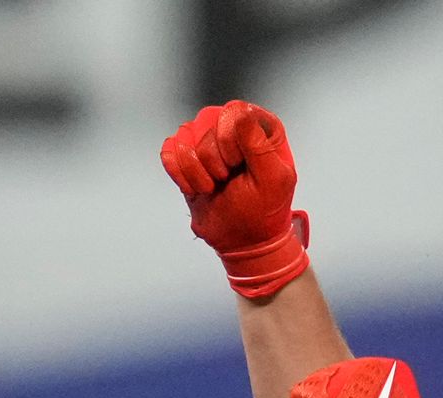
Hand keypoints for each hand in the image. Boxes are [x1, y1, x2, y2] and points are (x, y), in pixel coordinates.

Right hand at [160, 100, 309, 297]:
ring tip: (213, 187)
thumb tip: (239, 115)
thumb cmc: (263, 212)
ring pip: (185, 133)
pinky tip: (196, 188)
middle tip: (226, 179)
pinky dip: (179, 173)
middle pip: (206, 120)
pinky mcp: (188, 158)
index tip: (239, 165)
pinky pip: (169, 149)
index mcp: (262, 129)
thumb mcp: (272, 180)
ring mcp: (209, 141)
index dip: (230, 138)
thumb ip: (259, 145)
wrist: (243, 241)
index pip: (234, 111)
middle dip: (212, 157)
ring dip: (195, 169)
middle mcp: (234, 129)